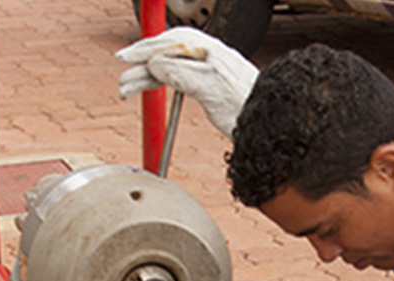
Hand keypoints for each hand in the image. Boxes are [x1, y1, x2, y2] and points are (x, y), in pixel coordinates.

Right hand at [116, 27, 258, 139]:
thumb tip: (154, 65)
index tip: (124, 60)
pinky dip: (163, 80)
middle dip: (141, 67)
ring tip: (129, 89)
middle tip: (124, 83)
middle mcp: (208, 54)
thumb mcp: (209, 89)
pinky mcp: (212, 82)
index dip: (142, 53)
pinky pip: (180, 75)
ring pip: (170, 65)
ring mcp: (210, 67)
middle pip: (165, 54)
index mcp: (208, 50)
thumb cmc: (246, 106)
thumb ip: (180, 73)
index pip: (166, 45)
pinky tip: (154, 85)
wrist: (270, 121)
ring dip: (148, 77)